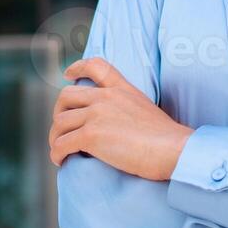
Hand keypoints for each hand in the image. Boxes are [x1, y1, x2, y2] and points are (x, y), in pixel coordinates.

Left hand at [49, 57, 194, 180]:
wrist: (173, 149)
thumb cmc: (167, 139)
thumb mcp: (146, 109)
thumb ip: (127, 108)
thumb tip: (112, 126)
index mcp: (121, 89)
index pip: (96, 66)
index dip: (77, 68)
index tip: (67, 74)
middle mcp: (106, 97)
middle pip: (66, 97)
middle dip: (59, 113)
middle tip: (62, 129)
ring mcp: (97, 115)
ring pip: (60, 123)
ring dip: (55, 138)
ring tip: (61, 151)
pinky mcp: (91, 135)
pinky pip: (61, 144)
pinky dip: (56, 153)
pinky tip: (61, 161)